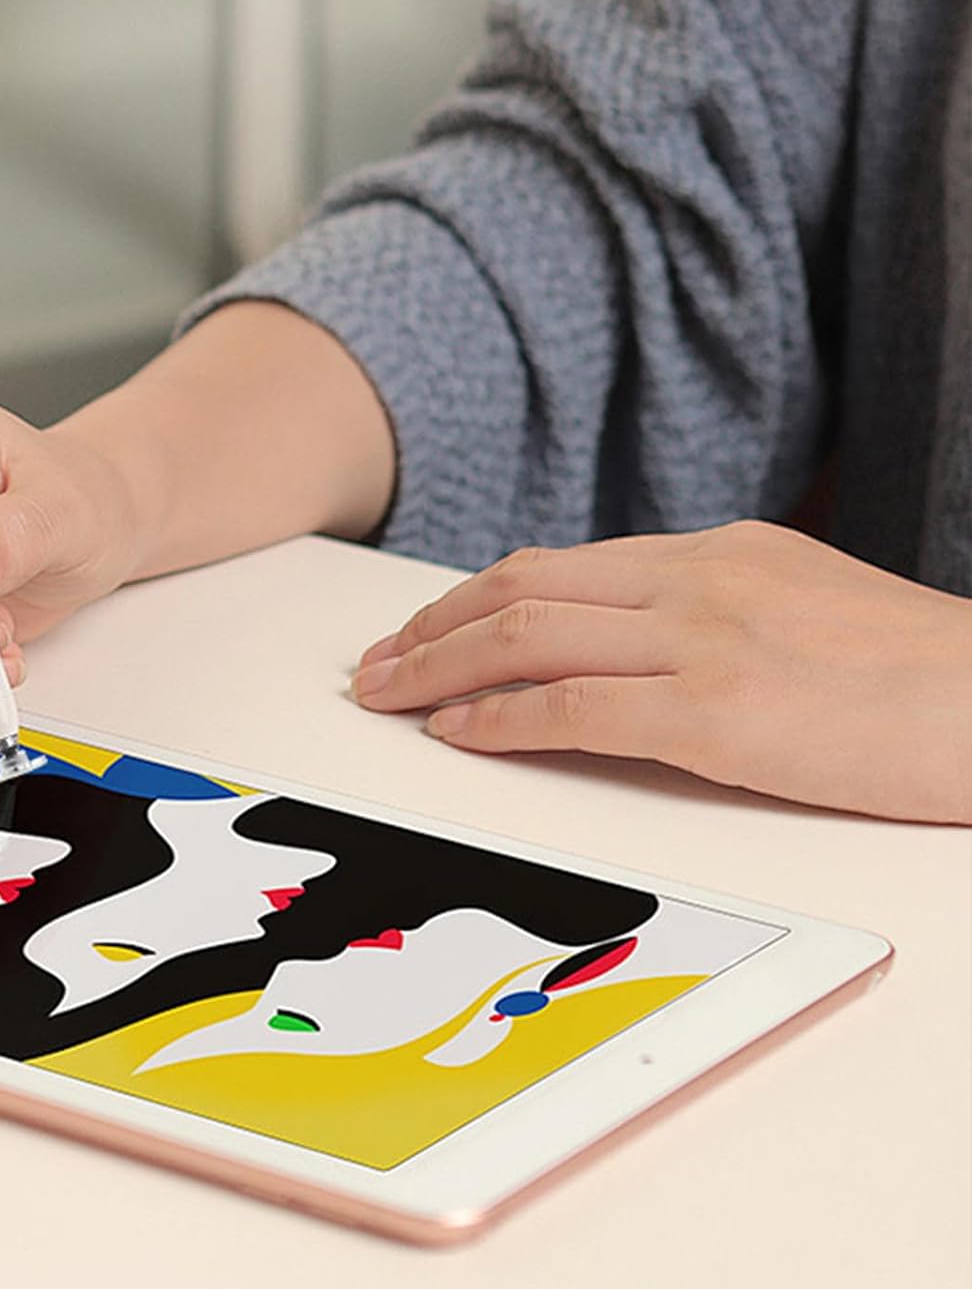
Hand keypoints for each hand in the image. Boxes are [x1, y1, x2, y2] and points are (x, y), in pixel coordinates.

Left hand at [352, 521, 971, 823]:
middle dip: (430, 629)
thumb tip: (613, 645)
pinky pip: (576, 707)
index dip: (469, 601)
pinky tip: (457, 734)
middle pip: (520, 590)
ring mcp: (705, 641)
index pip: (554, 568)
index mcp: (712, 554)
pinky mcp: (720, 714)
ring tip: (387, 697)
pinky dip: (501, 719)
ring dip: (439, 670)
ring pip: (529, 638)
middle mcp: (696, 581)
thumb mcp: (797, 607)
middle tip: (374, 666)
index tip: (422, 631)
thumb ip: (703, 613)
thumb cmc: (914, 672)